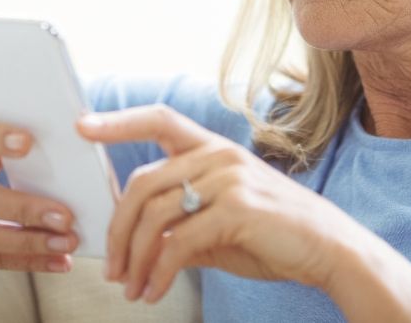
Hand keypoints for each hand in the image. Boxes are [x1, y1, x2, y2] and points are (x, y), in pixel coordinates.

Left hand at [75, 104, 364, 303]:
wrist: (329, 250)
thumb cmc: (274, 236)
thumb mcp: (220, 226)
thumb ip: (179, 224)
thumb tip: (135, 242)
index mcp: (213, 149)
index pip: (159, 120)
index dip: (118, 122)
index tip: (82, 126)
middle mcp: (218, 156)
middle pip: (142, 184)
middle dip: (117, 230)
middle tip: (110, 267)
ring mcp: (229, 179)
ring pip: (155, 215)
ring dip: (134, 258)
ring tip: (131, 287)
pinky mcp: (237, 210)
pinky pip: (179, 243)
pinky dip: (159, 272)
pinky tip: (155, 291)